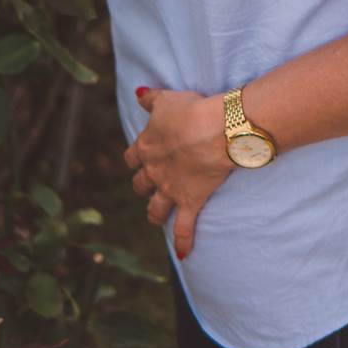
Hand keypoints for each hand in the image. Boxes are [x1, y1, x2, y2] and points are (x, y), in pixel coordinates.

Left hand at [123, 87, 232, 258]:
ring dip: (154, 213)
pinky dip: (183, 242)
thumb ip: (151, 99)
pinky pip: (183, 228)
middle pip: (140, 185)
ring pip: (154, 209)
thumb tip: (138, 93)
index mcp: (146, 147)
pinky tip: (182, 253)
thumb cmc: (192, 110)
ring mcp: (170, 189)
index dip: (136, 159)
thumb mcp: (168, 99)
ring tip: (156, 216)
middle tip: (152, 184)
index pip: (131, 157)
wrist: (216, 129)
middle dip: (144, 185)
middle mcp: (154, 171)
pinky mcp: (189, 202)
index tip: (142, 158)